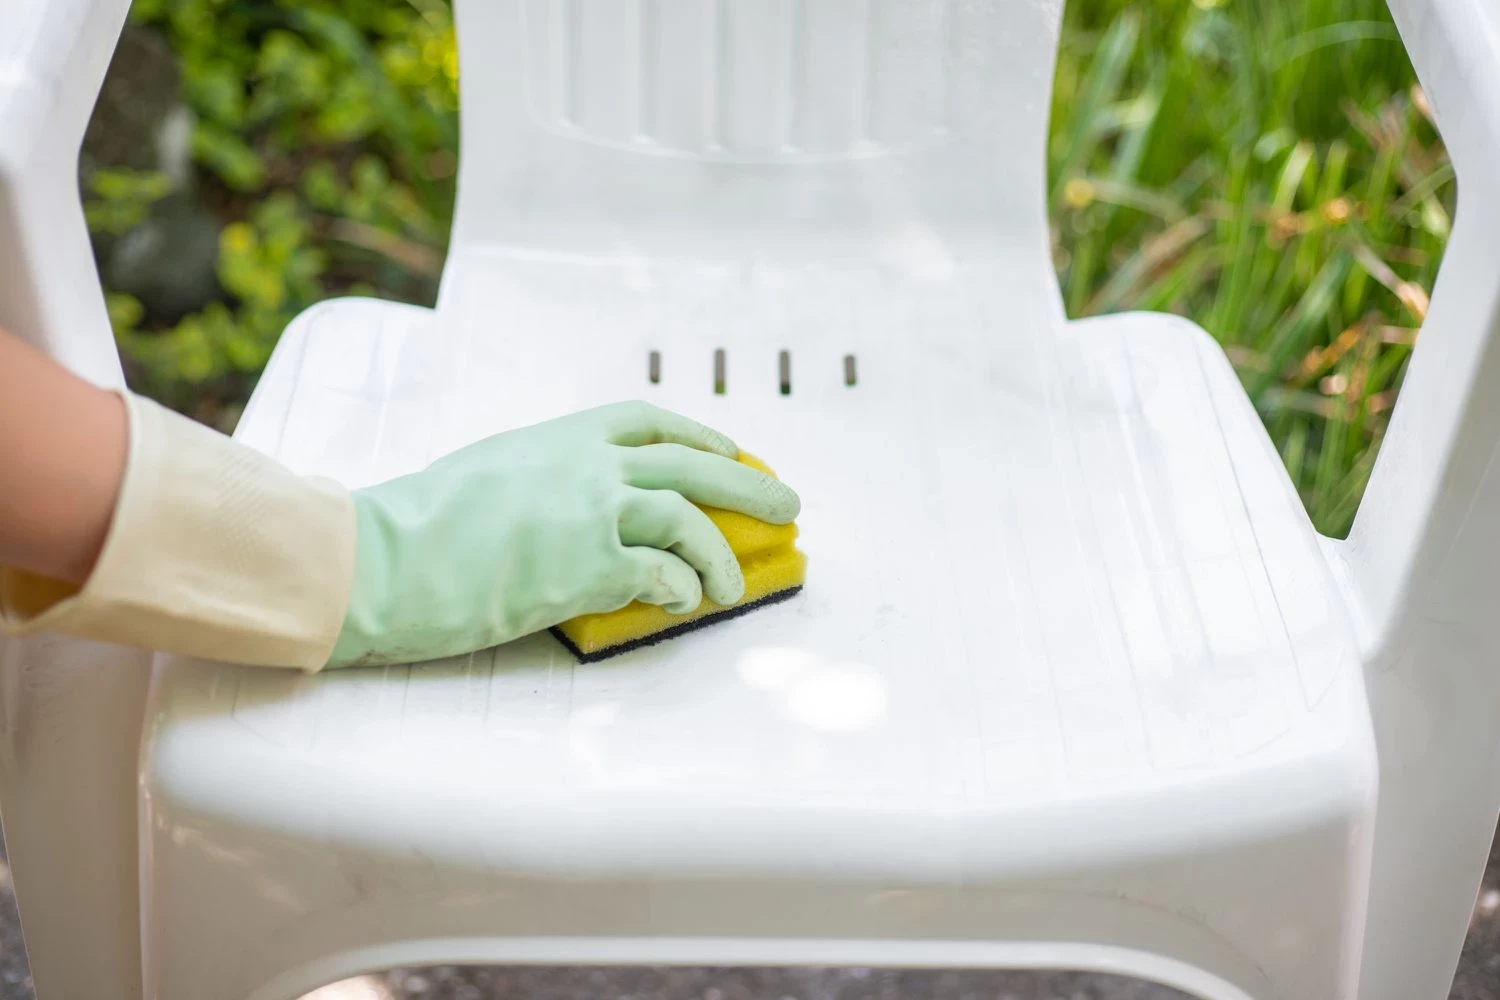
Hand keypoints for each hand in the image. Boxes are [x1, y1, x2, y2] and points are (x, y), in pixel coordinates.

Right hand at [327, 401, 800, 667]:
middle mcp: (586, 464)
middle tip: (789, 506)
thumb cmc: (417, 526)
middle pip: (691, 463)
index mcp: (558, 436)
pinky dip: (680, 589)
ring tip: (732, 587)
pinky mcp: (590, 565)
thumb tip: (570, 507)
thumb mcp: (486, 473)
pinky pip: (662, 573)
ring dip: (720, 555)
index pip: (647, 421)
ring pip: (688, 518)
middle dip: (748, 484)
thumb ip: (540, 479)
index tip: (731, 450)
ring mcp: (592, 511)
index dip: (699, 434)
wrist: (380, 560)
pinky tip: (681, 602)